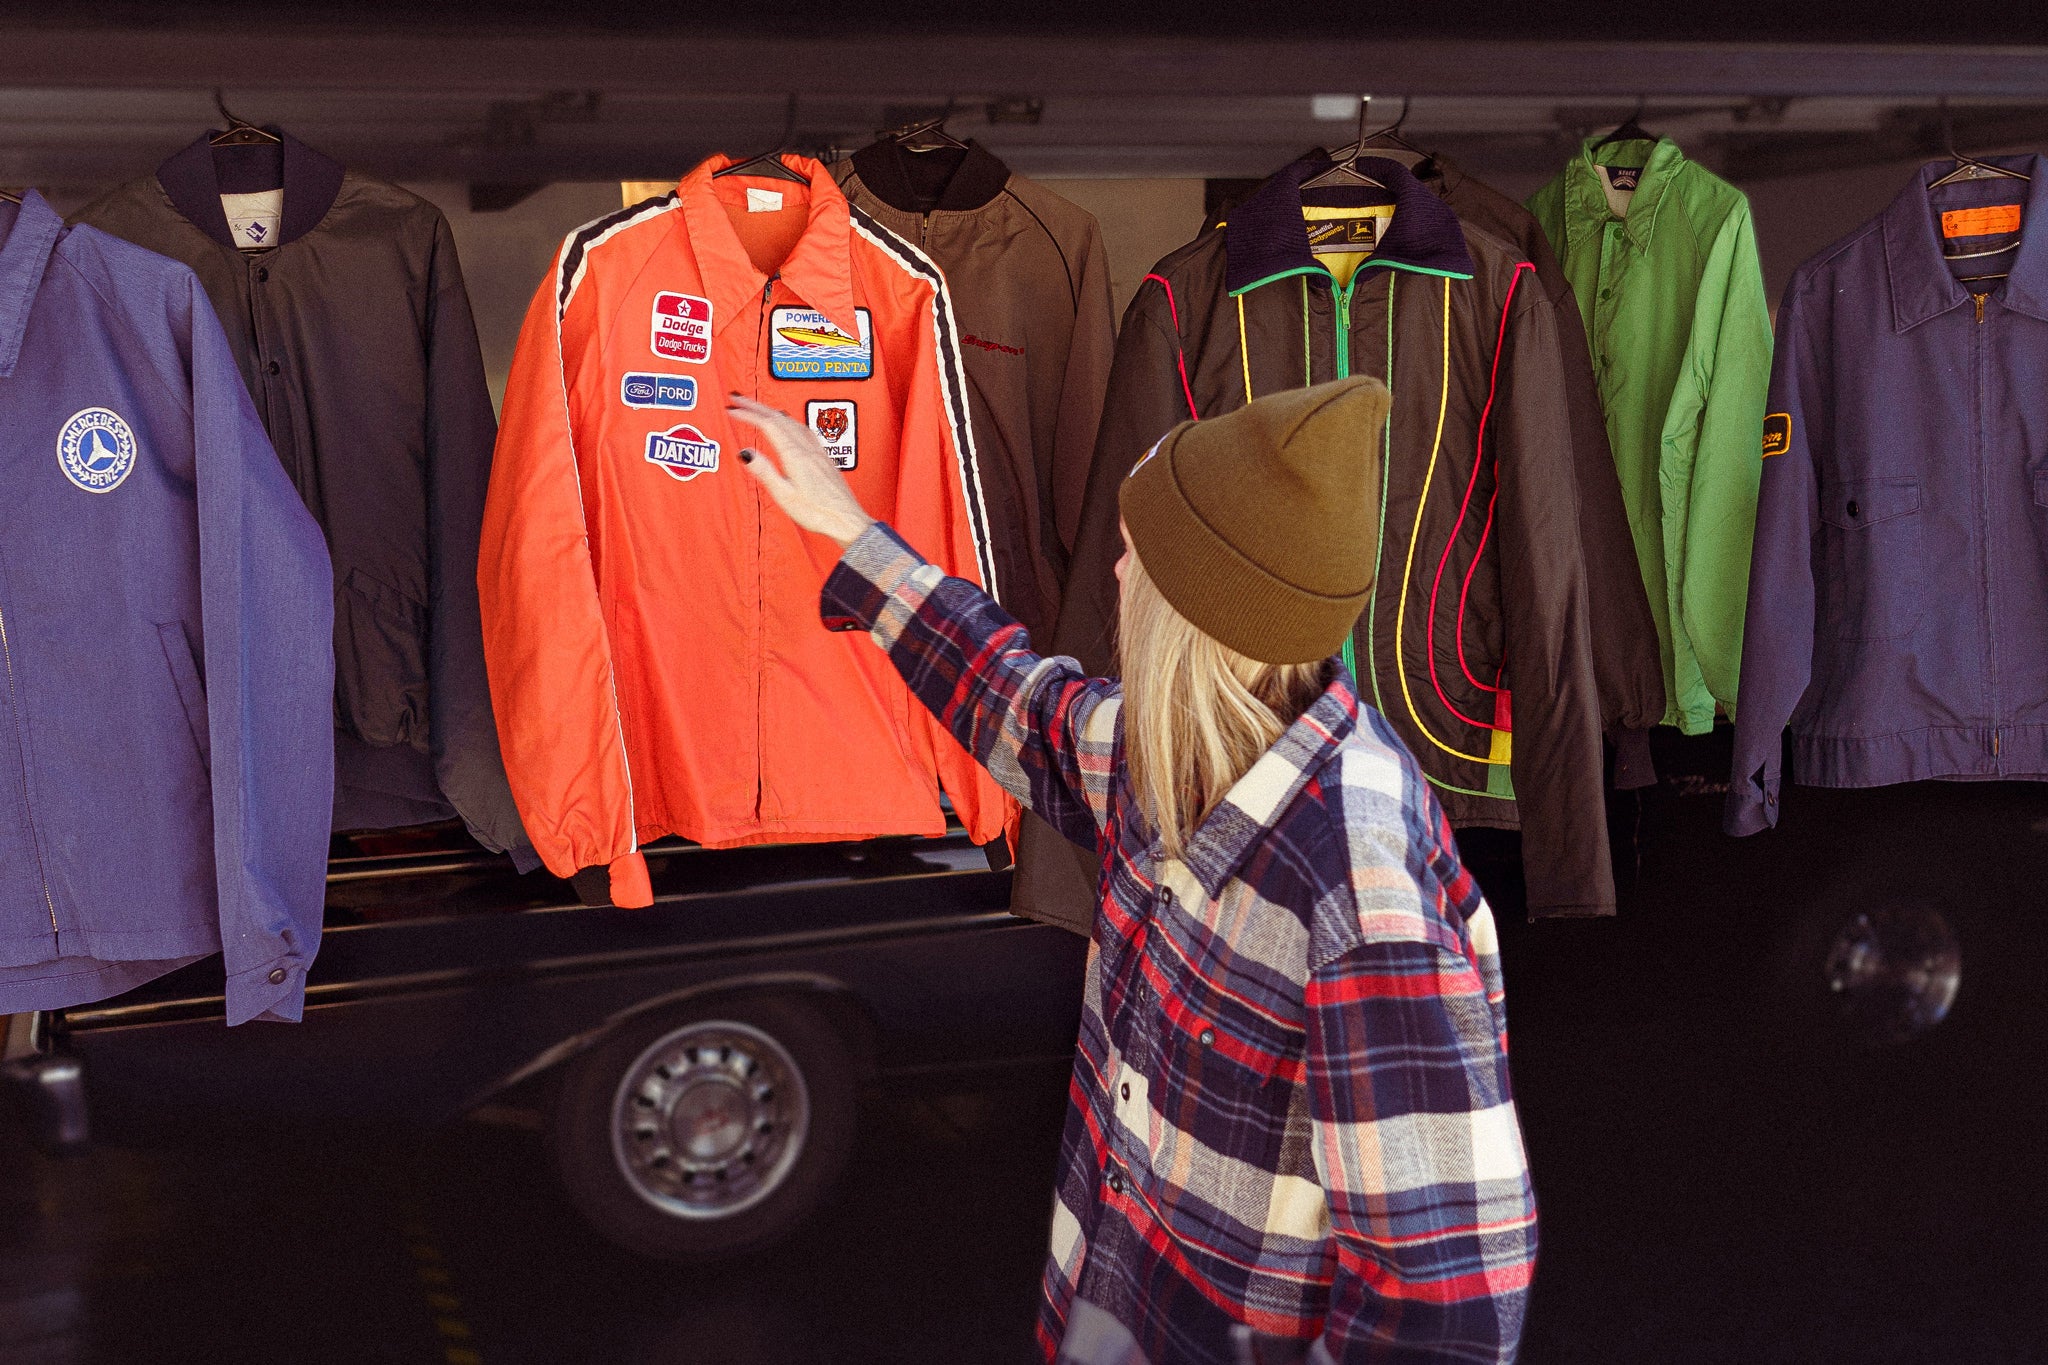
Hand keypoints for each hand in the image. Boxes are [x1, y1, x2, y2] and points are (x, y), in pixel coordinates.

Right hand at [726, 394, 875, 548]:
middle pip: (779, 417)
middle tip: (738, 399)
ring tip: (758, 409)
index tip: (733, 410)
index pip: (768, 424)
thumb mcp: (785, 496)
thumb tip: (745, 453)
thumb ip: (765, 472)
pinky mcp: (824, 457)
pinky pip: (804, 429)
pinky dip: (789, 421)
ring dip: (772, 411)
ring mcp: (818, 451)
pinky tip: (789, 425)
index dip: (748, 414)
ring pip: (792, 421)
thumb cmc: (818, 513)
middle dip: (756, 406)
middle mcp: (808, 449)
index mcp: (795, 455)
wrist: (847, 520)